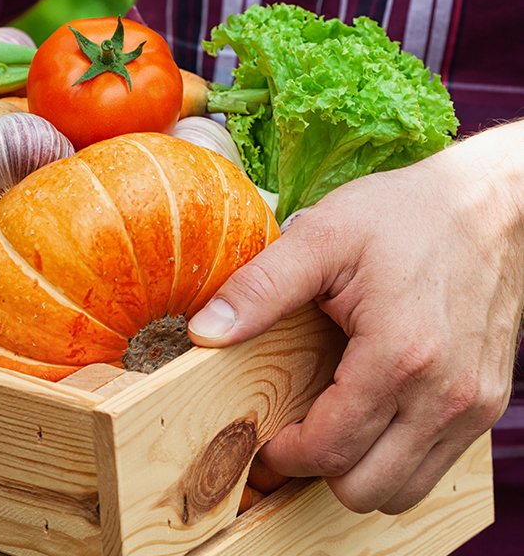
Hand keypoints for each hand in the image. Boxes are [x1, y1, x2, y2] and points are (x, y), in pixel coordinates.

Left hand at [187, 121, 523, 513]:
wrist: (489, 205)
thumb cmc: (405, 215)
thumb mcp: (321, 236)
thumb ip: (259, 288)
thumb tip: (205, 331)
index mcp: (399, 356)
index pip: (332, 450)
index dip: (286, 454)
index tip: (263, 436)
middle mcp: (446, 394)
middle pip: (368, 488)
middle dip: (319, 470)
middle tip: (292, 433)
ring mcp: (475, 403)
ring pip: (406, 489)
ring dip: (361, 471)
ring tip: (330, 426)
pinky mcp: (489, 401)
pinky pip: (438, 462)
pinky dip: (398, 456)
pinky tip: (371, 414)